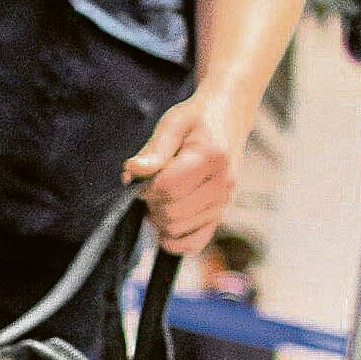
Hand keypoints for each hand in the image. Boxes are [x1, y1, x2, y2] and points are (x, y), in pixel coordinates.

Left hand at [122, 87, 253, 255]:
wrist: (228, 117)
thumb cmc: (196, 119)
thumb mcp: (172, 124)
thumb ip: (153, 151)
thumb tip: (132, 172)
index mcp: (212, 157)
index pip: (167, 188)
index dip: (145, 187)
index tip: (142, 177)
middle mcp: (223, 183)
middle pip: (171, 212)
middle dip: (151, 203)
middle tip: (149, 187)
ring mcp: (224, 201)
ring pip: (178, 228)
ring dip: (159, 218)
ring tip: (160, 197)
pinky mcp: (220, 213)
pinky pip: (196, 242)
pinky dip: (176, 242)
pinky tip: (164, 231)